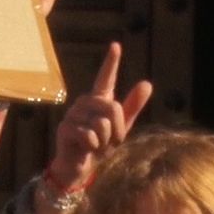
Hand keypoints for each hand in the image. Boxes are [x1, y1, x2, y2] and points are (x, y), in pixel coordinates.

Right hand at [43, 42, 151, 193]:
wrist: (80, 168)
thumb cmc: (99, 147)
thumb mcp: (121, 129)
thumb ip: (132, 107)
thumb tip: (147, 83)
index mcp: (99, 101)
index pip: (106, 79)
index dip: (111, 62)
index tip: (116, 45)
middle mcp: (85, 103)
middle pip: (113, 108)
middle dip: (117, 129)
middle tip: (107, 141)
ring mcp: (73, 114)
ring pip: (102, 124)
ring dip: (104, 141)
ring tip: (94, 145)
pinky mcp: (65, 128)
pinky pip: (90, 135)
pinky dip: (93, 147)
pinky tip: (84, 148)